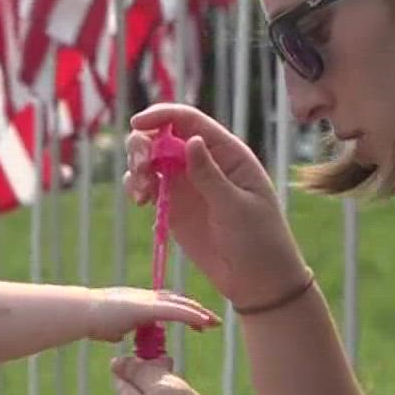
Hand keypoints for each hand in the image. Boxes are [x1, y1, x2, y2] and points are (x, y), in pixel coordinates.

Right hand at [84, 287, 220, 343]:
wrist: (83, 313)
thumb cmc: (93, 321)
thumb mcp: (111, 328)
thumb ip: (119, 330)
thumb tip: (120, 337)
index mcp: (140, 302)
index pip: (168, 303)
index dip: (185, 311)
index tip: (199, 323)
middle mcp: (147, 297)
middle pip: (178, 301)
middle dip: (197, 311)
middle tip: (214, 322)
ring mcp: (148, 300)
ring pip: (180, 304)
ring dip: (199, 313)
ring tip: (213, 322)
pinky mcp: (148, 307)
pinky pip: (175, 311)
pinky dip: (191, 315)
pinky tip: (203, 321)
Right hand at [123, 104, 308, 310]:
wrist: (256, 280)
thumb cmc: (258, 239)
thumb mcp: (235, 206)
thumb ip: (210, 175)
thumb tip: (191, 141)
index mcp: (226, 153)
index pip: (189, 121)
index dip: (161, 115)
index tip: (137, 124)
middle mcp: (202, 162)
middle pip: (162, 135)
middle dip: (142, 144)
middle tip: (140, 167)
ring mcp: (185, 183)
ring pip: (149, 159)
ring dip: (136, 167)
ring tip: (140, 192)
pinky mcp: (172, 204)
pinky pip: (146, 185)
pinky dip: (136, 187)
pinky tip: (141, 202)